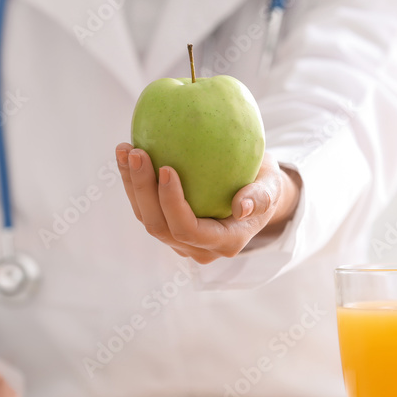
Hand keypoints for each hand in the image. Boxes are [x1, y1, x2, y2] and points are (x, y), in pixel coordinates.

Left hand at [115, 143, 300, 263]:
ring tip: (125, 149)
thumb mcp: (272, 186)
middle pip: (160, 227)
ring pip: (147, 218)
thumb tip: (241, 207)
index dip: (172, 203)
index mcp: (225, 242)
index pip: (189, 229)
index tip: (167, 168)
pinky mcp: (168, 226)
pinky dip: (132, 182)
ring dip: (131, 184)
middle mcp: (198, 247)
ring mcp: (180, 240)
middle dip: (143, 190)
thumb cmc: (265, 184)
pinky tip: (126, 153)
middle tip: (138, 152)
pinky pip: (145, 207)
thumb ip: (261, 197)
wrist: (255, 193)